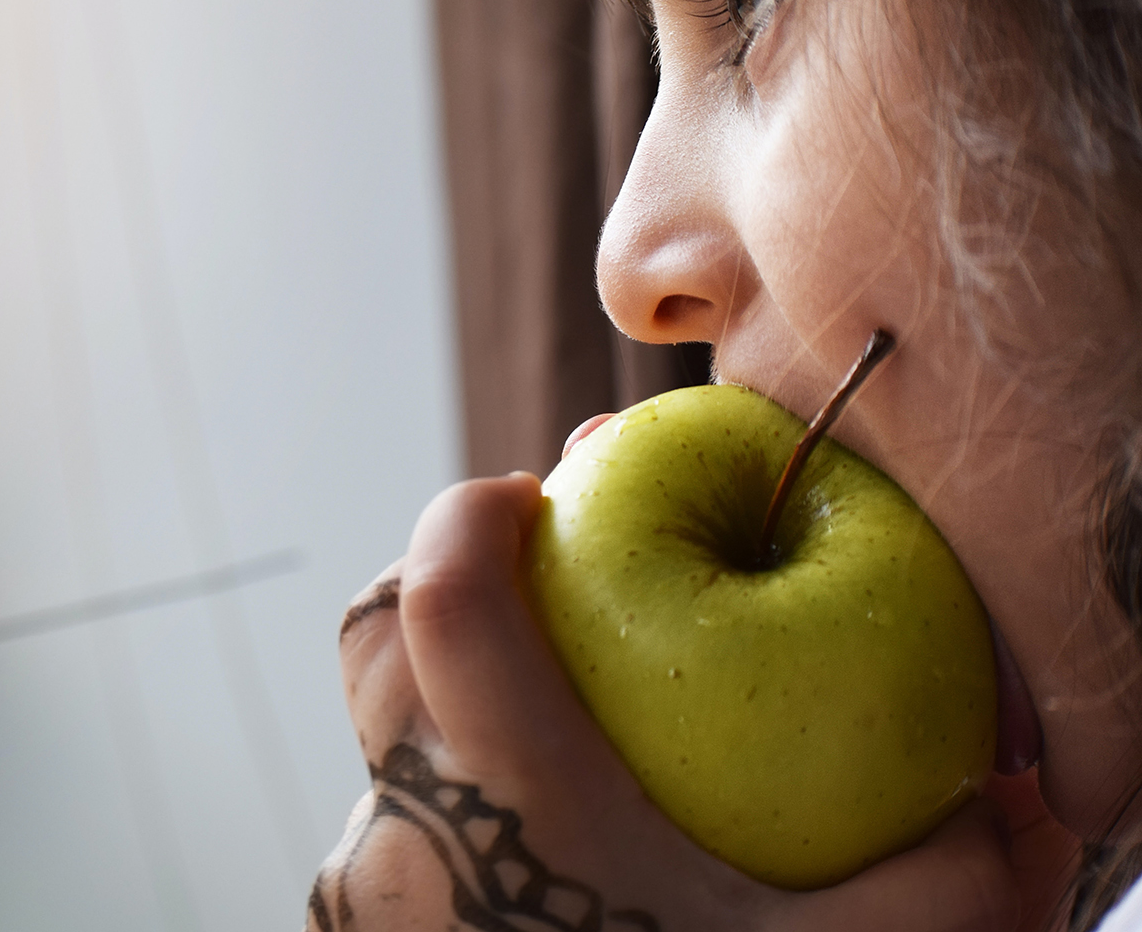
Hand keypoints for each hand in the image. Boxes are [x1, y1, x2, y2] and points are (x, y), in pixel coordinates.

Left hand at [307, 472, 1019, 931]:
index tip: (529, 491)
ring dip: (447, 693)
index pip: (433, 601)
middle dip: (447, 585)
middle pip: (374, 643)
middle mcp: (407, 834)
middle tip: (541, 574)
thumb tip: (1015, 807)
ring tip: (554, 704)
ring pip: (379, 739)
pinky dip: (450, 789)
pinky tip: (545, 830)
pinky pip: (392, 820)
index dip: (465, 517)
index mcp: (509, 802)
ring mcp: (369, 896)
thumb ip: (949, 888)